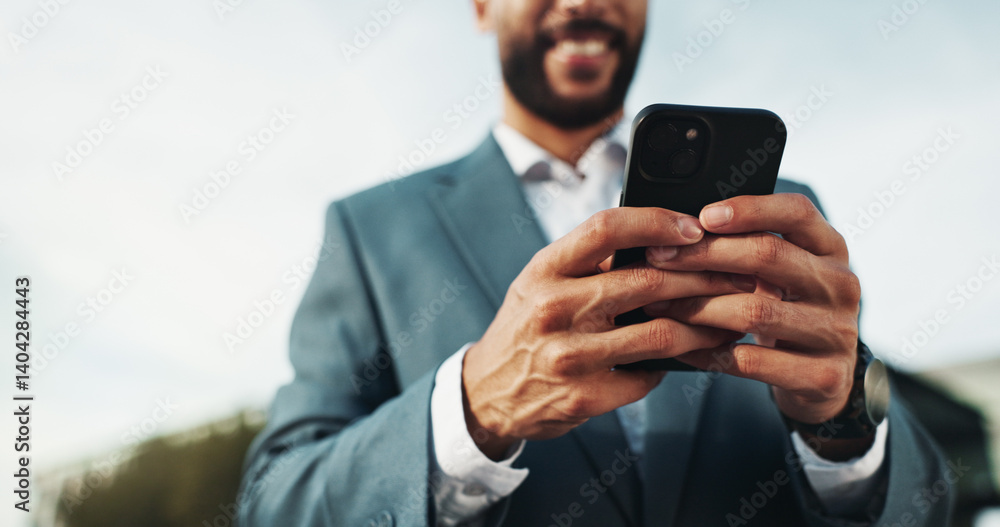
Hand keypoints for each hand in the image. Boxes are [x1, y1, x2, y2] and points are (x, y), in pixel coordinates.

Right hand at [463, 207, 749, 458]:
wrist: (488, 391)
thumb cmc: (528, 324)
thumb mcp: (541, 281)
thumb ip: (591, 261)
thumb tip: (667, 236)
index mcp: (544, 269)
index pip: (606, 228)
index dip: (657, 222)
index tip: (694, 227)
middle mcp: (553, 308)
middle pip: (647, 281)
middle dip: (705, 276)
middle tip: (739, 274)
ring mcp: (568, 356)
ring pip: (661, 334)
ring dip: (706, 325)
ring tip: (731, 317)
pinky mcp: (584, 397)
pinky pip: (648, 375)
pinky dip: (675, 364)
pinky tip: (693, 355)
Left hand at [644, 194, 861, 433]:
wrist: (825, 380)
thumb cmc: (788, 310)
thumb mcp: (785, 274)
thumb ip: (751, 247)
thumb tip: (681, 226)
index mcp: (831, 248)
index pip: (797, 212)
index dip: (750, 209)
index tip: (702, 216)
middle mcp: (841, 285)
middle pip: (769, 257)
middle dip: (705, 255)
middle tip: (659, 257)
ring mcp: (836, 332)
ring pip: (754, 312)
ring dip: (699, 307)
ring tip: (660, 305)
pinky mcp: (823, 376)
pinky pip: (751, 361)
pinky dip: (708, 352)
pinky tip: (681, 346)